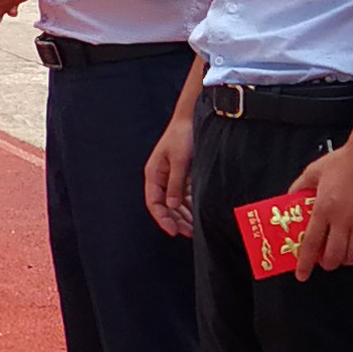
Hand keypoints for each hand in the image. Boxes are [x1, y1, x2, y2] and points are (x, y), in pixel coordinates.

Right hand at [144, 116, 197, 237]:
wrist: (192, 118)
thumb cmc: (182, 135)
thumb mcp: (180, 160)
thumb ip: (175, 184)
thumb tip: (171, 206)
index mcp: (154, 174)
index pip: (154, 203)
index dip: (162, 218)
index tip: (172, 231)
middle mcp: (161, 178)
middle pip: (165, 206)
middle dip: (175, 220)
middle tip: (187, 233)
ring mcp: (173, 177)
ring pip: (176, 203)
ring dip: (183, 215)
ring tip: (193, 228)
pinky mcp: (184, 175)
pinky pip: (185, 195)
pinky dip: (190, 205)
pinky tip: (198, 214)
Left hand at [286, 136, 352, 279]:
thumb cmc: (342, 161)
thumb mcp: (313, 172)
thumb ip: (299, 188)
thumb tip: (288, 201)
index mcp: (324, 208)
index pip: (312, 244)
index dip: (305, 263)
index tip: (301, 275)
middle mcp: (344, 219)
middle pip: (334, 257)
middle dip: (327, 264)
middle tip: (325, 261)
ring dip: (345, 260)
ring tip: (343, 253)